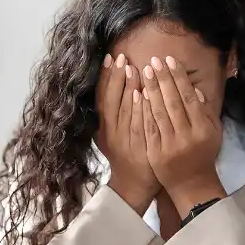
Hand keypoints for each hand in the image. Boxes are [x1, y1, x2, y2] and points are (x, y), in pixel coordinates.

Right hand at [96, 53, 159, 214]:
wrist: (134, 186)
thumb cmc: (127, 157)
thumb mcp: (113, 137)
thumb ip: (113, 116)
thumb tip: (113, 88)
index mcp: (105, 128)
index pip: (103, 98)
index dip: (105, 78)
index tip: (109, 58)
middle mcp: (112, 133)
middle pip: (111, 101)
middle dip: (115, 78)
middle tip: (121, 57)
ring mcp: (125, 140)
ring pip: (124, 111)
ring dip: (127, 89)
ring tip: (132, 69)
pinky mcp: (139, 147)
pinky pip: (138, 125)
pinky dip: (139, 109)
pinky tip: (142, 94)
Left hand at [141, 56, 225, 217]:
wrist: (191, 184)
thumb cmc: (204, 154)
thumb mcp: (213, 133)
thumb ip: (206, 111)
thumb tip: (195, 89)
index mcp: (203, 129)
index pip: (189, 98)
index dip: (179, 78)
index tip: (170, 61)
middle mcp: (187, 136)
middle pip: (172, 102)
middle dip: (162, 79)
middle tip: (153, 60)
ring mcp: (170, 145)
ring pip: (158, 112)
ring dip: (150, 90)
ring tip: (143, 71)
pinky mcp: (155, 152)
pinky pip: (148, 127)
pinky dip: (143, 110)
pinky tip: (138, 94)